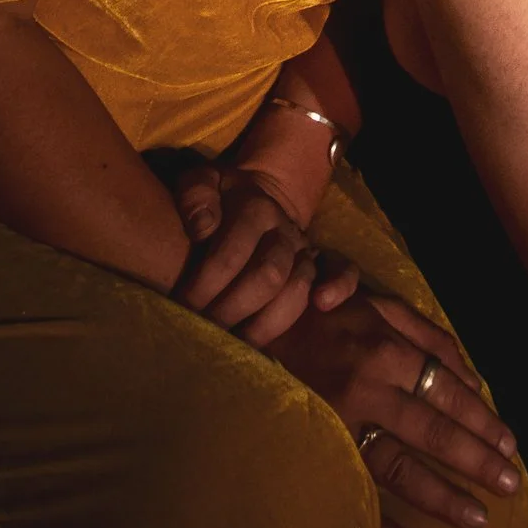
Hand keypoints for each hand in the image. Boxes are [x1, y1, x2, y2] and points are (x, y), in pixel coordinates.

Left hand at [168, 161, 357, 349]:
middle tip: (207, 330)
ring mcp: (306, 248)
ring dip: (268, 321)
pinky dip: (339, 287)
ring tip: (240, 343)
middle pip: (267, 275)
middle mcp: (285, 229)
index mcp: (254, 207)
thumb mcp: (202, 184)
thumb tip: (203, 228)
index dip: (204, 285)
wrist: (258, 194)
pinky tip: (321, 305)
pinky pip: (344, 271)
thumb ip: (196, 197)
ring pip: (299, 286)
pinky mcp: (322, 263)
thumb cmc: (221, 199)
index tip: (183, 308)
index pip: (231, 253)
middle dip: (232, 309)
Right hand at [262, 286, 521, 527]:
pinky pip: (349, 491)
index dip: (481, 420)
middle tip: (512, 485)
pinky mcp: (310, 446)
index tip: (510, 445)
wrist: (244, 321)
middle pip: (432, 431)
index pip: (447, 391)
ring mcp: (336, 421)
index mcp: (386, 347)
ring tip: (478, 519)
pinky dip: (379, 525)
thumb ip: (425, 333)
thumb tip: (471, 376)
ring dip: (442, 497)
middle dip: (476, 460)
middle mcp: (366, 386)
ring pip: (399, 466)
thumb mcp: (375, 303)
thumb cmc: (319, 310)